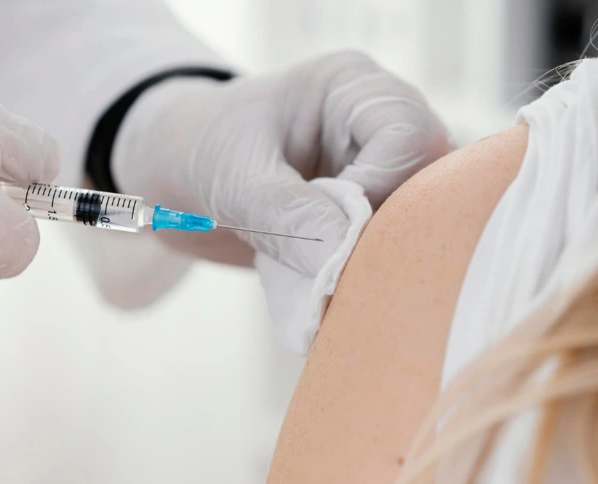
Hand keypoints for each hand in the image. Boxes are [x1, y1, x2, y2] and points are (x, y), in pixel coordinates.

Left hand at [112, 51, 449, 275]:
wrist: (169, 180)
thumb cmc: (195, 151)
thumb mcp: (232, 177)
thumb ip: (288, 216)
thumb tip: (343, 261)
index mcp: (346, 89)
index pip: (408, 133)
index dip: (379, 188)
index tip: (331, 227)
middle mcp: (370, 125)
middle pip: (428, 176)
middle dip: (387, 227)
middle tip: (338, 263)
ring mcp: (370, 169)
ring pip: (415, 217)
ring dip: (375, 254)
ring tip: (325, 272)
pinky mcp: (359, 210)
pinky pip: (386, 243)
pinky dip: (361, 269)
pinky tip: (327, 280)